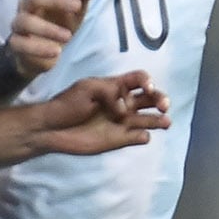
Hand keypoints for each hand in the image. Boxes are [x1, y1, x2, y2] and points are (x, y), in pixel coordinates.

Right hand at [7, 0, 91, 77]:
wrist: (42, 53)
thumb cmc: (59, 25)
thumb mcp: (76, 12)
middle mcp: (27, 4)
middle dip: (57, 0)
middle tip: (77, 7)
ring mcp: (19, 24)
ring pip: (26, 21)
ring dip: (48, 28)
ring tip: (68, 37)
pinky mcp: (16, 43)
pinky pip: (21, 44)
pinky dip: (39, 48)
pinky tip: (56, 52)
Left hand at [32, 71, 170, 156]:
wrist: (52, 128)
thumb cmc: (68, 104)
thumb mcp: (87, 88)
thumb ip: (110, 92)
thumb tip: (125, 110)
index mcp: (116, 86)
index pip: (139, 79)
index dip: (147, 81)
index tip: (147, 87)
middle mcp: (124, 103)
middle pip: (150, 98)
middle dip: (160, 99)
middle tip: (163, 106)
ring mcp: (123, 122)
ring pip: (149, 118)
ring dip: (160, 119)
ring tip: (166, 122)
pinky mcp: (120, 139)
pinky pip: (139, 137)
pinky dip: (144, 136)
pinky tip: (141, 136)